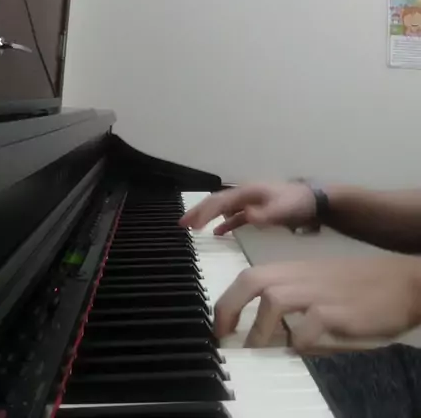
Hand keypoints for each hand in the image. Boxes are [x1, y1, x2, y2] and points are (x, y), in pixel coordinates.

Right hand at [179, 182, 315, 234]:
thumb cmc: (297, 203)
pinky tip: (217, 233)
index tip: (191, 225)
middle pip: (217, 202)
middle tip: (181, 224)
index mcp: (247, 192)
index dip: (204, 212)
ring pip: (223, 208)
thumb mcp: (282, 210)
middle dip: (199, 211)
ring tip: (191, 227)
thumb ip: (263, 215)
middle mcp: (245, 194)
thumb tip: (243, 216)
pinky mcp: (256, 209)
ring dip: (207, 216)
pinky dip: (224, 223)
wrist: (314, 201)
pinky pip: (234, 215)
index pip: (220, 202)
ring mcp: (250, 201)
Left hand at [214, 256, 420, 351]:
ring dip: (259, 329)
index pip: (250, 276)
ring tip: (255, 351)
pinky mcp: (338, 311)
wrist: (401, 282)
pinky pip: (308, 326)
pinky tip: (299, 349)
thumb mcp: (320, 285)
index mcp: (295, 270)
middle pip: (253, 281)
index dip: (228, 300)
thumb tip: (268, 332)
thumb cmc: (360, 287)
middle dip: (229, 307)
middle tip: (223, 336)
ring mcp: (319, 292)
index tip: (220, 326)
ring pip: (274, 298)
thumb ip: (294, 300)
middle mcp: (302, 276)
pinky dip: (298, 340)